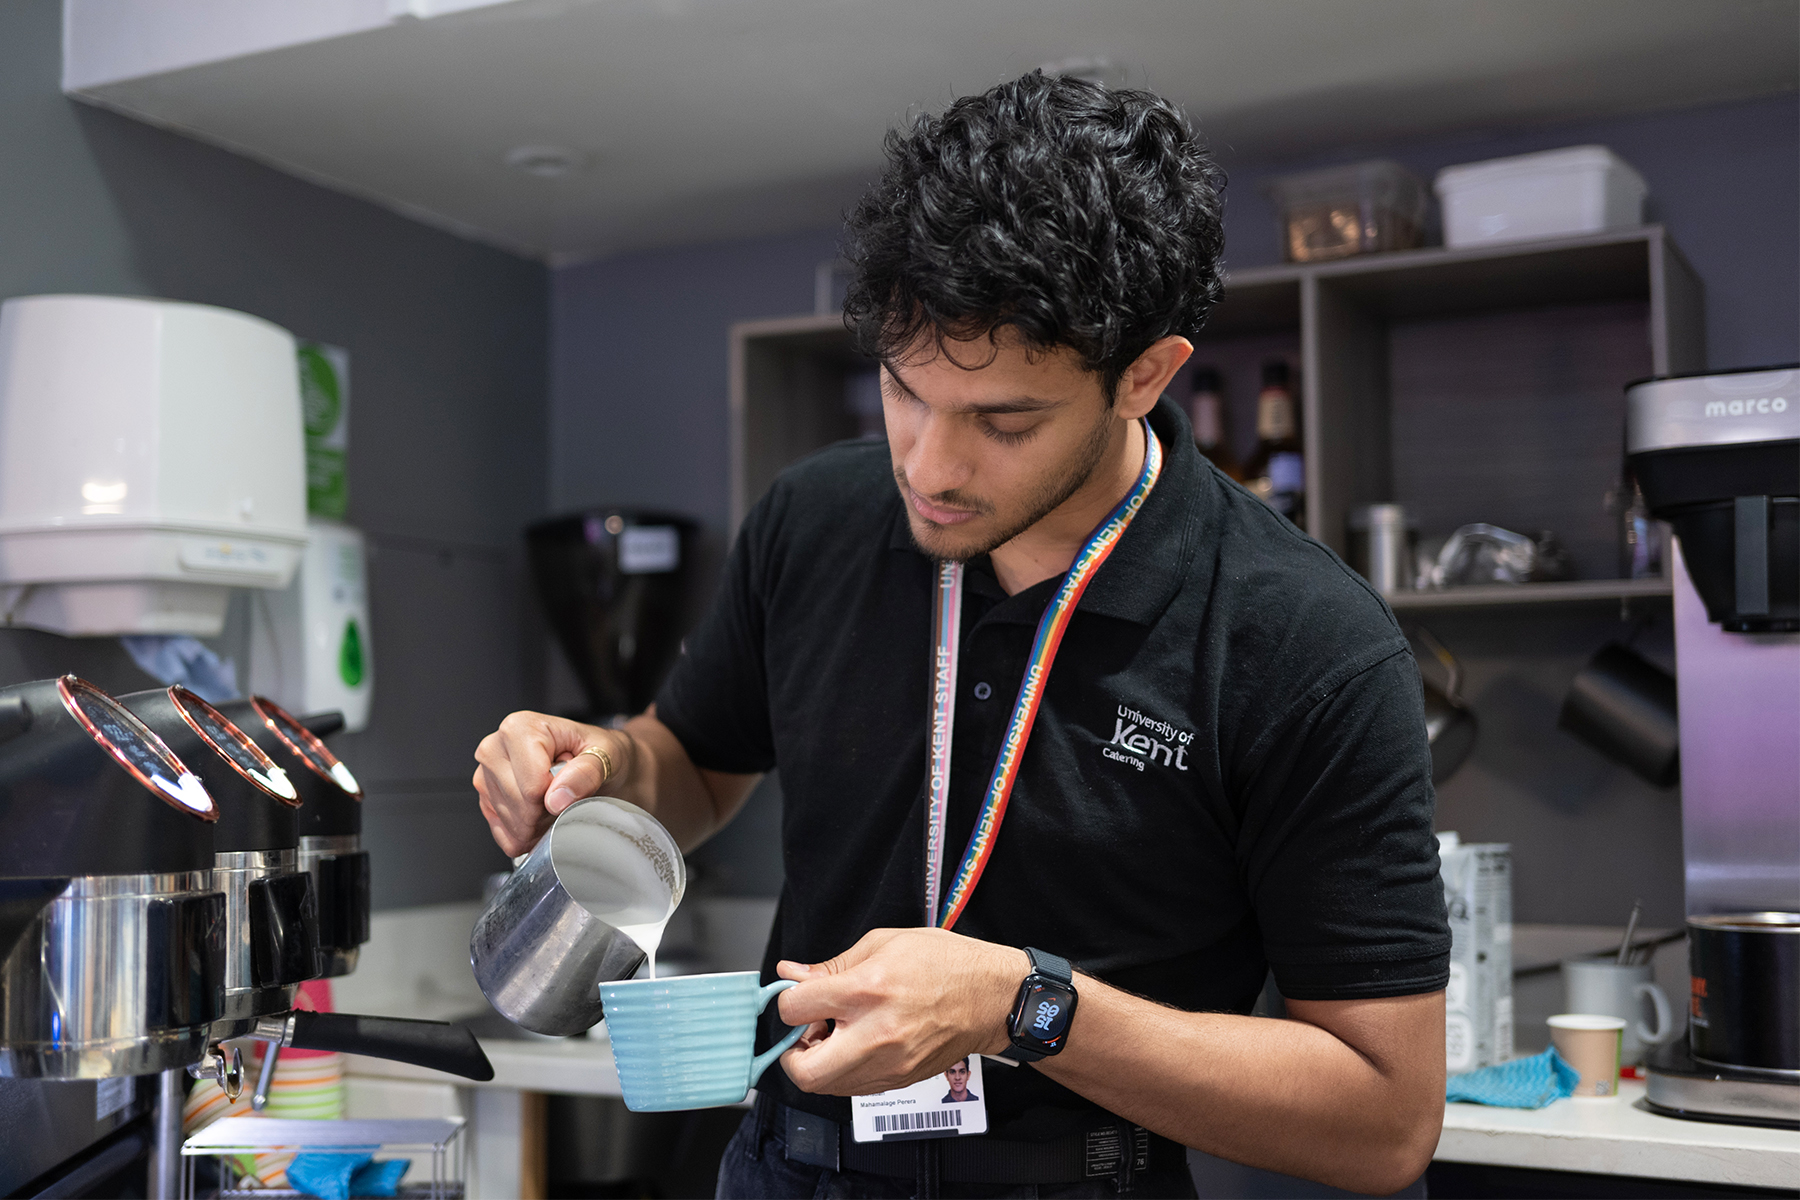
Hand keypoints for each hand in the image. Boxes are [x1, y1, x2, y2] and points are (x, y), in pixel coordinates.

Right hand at [471, 711, 632, 855]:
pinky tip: (543, 816)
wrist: (598, 762)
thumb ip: (587, 772)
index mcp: (521, 728)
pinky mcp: (486, 798)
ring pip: (512, 824)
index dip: (558, 798)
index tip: (572, 786)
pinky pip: (505, 835)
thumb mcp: (607, 754)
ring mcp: (486, 774)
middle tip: (567, 795)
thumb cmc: (598, 753)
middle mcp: (495, 747)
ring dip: (540, 824)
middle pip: (519, 807)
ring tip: (557, 801)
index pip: (532, 787)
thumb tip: (557, 797)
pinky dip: (528, 835)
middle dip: (548, 813)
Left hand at [774, 928, 1027, 1095]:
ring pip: (825, 1086)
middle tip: (808, 1028)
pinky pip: (852, 1088)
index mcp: (868, 990)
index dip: (788, 999)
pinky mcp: (899, 1081)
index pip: (795, 1009)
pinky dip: (842, 1070)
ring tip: (837, 1033)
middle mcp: (876, 1034)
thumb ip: (832, 965)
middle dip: (792, 1051)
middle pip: (803, 1070)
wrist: (992, 998)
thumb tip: (791, 976)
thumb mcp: (883, 943)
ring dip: (818, 1062)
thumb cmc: (945, 963)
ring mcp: (889, 1065)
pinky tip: (857, 1043)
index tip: (799, 994)